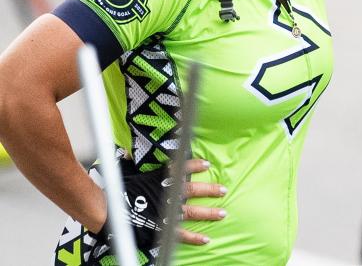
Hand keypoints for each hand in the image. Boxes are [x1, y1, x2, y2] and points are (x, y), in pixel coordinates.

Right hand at [90, 158, 225, 260]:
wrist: (109, 211)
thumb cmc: (118, 193)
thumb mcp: (128, 174)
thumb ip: (132, 163)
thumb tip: (130, 152)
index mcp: (160, 179)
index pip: (181, 168)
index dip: (195, 166)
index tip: (207, 164)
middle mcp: (167, 194)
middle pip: (193, 190)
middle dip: (210, 190)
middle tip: (223, 190)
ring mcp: (166, 212)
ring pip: (192, 212)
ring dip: (209, 213)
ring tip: (223, 213)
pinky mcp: (162, 228)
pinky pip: (181, 235)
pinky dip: (194, 238)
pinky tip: (206, 239)